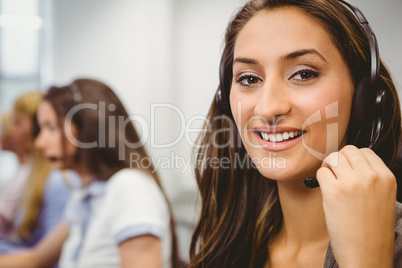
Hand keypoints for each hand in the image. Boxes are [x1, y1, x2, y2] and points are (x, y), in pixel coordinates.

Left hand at [316, 145, 395, 267]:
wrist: (367, 255)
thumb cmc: (373, 231)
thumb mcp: (383, 198)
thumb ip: (371, 178)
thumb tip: (350, 163)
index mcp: (386, 177)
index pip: (365, 151)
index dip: (352, 159)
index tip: (347, 169)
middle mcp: (370, 176)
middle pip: (347, 151)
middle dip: (339, 160)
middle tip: (336, 174)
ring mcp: (351, 182)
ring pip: (333, 157)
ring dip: (328, 167)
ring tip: (330, 182)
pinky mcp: (333, 192)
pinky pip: (321, 172)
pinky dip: (320, 179)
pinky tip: (326, 191)